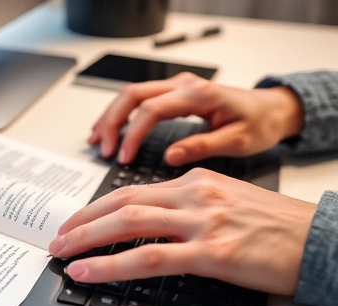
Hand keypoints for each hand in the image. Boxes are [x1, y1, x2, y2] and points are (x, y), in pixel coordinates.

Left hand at [49, 169, 315, 294]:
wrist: (318, 238)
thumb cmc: (273, 225)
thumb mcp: (225, 200)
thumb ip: (187, 205)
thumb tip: (151, 221)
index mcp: (196, 180)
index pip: (134, 189)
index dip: (98, 206)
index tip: (78, 220)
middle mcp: (194, 194)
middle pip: (123, 201)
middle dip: (83, 220)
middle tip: (58, 235)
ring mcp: (201, 221)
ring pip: (129, 222)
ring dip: (87, 237)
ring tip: (61, 251)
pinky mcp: (211, 252)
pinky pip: (149, 257)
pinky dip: (112, 264)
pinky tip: (88, 271)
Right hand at [89, 72, 304, 165]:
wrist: (271, 109)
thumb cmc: (258, 123)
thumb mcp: (237, 140)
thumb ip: (202, 146)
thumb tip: (170, 156)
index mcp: (197, 95)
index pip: (151, 108)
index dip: (133, 133)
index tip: (124, 157)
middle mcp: (183, 85)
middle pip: (132, 95)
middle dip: (112, 121)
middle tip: (103, 149)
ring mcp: (177, 87)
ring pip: (131, 93)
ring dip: (111, 116)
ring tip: (96, 139)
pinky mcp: (175, 94)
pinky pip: (139, 98)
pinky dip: (121, 113)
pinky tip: (111, 127)